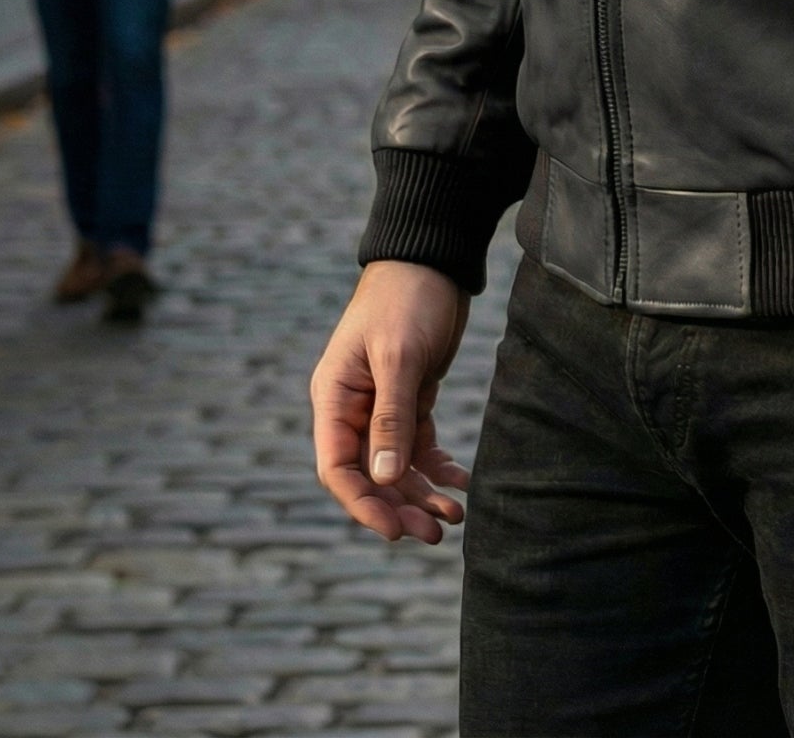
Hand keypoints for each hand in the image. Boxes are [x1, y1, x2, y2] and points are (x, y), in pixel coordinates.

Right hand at [311, 261, 471, 543]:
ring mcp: (382, 405)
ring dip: (421, 493)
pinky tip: (459, 483)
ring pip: (396, 466)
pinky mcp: (411, 397)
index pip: (338, 469)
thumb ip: (391, 416)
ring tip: (455, 516)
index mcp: (334, 398)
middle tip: (435, 533)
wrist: (434, 259)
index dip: (363, 505)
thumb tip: (383, 479)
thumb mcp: (398, 356)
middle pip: (371, 475)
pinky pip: (418, 445)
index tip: (394, 532)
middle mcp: (352, 408)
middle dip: (400, 507)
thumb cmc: (406, 299)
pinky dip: (436, 467)